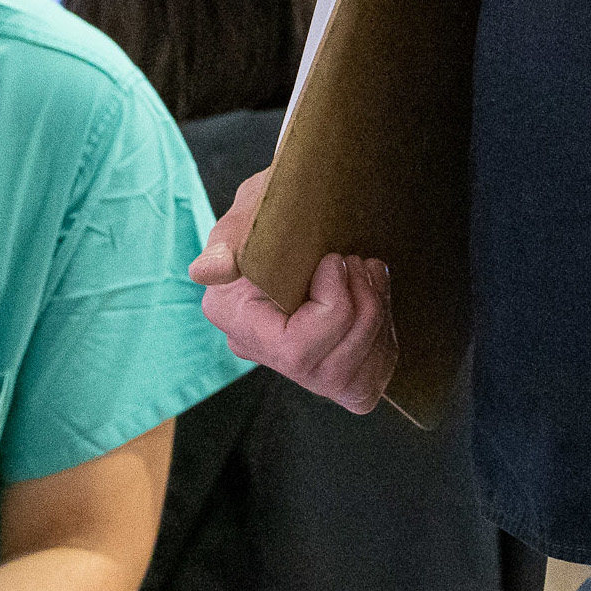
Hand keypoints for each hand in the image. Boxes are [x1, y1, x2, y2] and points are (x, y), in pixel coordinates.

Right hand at [191, 167, 399, 414]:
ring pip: (351, 380)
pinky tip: (374, 298)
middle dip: (362, 311)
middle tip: (357, 262)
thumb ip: (232, 239)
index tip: (334, 260)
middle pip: (328, 369)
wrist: (312, 213)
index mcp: (236, 317)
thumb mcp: (256, 207)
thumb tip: (206, 272)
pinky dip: (384, 340)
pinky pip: (368, 383)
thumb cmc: (282, 209)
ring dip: (375, 318)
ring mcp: (298, 369)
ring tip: (366, 273)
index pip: (294, 348)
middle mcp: (262, 353)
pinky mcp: (332, 375)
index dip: (332, 309)